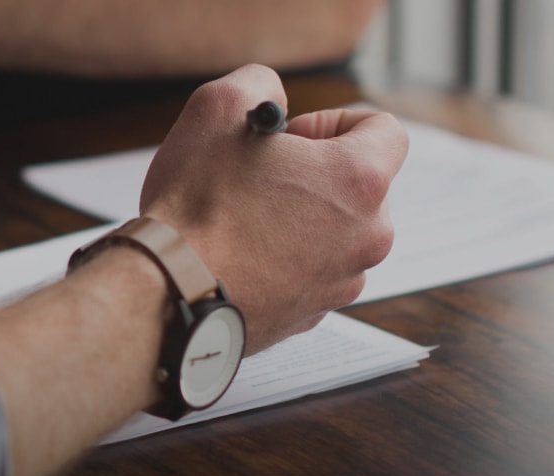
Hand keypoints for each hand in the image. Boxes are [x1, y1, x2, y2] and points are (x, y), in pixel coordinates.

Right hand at [139, 64, 406, 353]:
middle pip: (361, 186)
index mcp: (359, 180)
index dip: (334, 122)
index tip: (292, 138)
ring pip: (335, 232)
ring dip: (299, 218)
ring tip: (244, 219)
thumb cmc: (196, 205)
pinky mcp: (313, 313)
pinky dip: (284, 259)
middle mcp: (367, 235)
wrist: (169, 292)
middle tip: (261, 177)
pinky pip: (310, 271)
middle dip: (315, 174)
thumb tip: (271, 98)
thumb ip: (260, 84)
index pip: (385, 130)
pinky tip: (238, 254)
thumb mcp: (217, 108)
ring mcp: (343, 280)